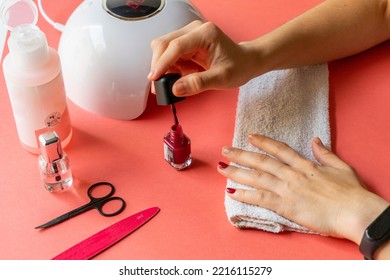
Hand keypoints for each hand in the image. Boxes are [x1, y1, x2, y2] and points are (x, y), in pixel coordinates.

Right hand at [148, 20, 258, 95]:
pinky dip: (170, 68)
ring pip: (163, 49)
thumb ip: (199, 83)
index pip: (176, 46)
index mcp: (205, 33)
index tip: (154, 79)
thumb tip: (175, 89)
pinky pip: (169, 55)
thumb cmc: (238, 67)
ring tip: (174, 81)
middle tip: (158, 86)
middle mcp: (194, 30)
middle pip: (164, 44)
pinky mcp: (185, 43)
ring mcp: (189, 35)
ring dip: (163, 67)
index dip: (162, 63)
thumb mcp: (222, 78)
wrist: (245, 62)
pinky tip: (181, 75)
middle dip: (158, 65)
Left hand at [217, 134, 388, 244]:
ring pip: (256, 178)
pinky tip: (232, 192)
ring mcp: (287, 189)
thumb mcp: (340, 167)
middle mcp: (291, 174)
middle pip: (261, 162)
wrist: (354, 212)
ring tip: (222, 168)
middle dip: (241, 155)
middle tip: (225, 150)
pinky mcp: (286, 206)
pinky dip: (245, 194)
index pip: (279, 149)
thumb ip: (325, 153)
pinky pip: (260, 198)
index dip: (263, 141)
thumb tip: (315, 140)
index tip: (250, 136)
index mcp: (304, 165)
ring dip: (237, 172)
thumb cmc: (351, 192)